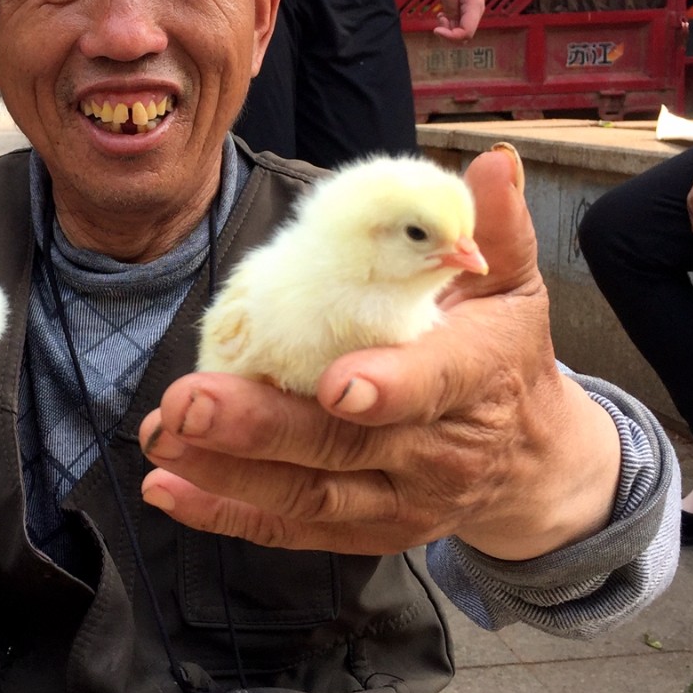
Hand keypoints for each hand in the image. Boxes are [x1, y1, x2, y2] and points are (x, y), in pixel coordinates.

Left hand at [138, 146, 622, 561]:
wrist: (528, 460)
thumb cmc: (503, 354)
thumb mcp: (512, 287)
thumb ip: (496, 229)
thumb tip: (493, 163)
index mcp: (476, 378)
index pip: (433, 385)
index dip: (388, 387)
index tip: (334, 384)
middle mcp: (437, 452)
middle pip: (343, 446)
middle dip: (260, 427)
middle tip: (189, 402)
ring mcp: (399, 500)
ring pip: (308, 495)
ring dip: (227, 472)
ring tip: (164, 436)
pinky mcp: (363, 529)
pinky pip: (291, 527)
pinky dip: (227, 514)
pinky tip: (168, 489)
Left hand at [430, 0, 483, 40]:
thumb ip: (451, 9)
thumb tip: (452, 26)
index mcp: (475, 6)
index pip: (466, 33)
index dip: (450, 37)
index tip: (435, 28)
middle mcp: (476, 10)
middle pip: (465, 35)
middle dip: (450, 34)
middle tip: (439, 18)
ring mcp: (471, 9)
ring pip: (462, 29)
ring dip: (449, 28)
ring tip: (440, 15)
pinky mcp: (465, 6)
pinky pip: (459, 22)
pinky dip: (449, 22)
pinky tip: (442, 13)